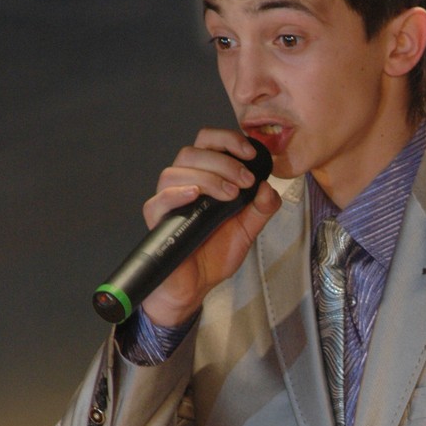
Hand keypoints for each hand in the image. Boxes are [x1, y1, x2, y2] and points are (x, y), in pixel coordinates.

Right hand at [141, 127, 280, 325]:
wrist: (197, 285)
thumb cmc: (216, 254)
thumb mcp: (249, 229)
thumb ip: (262, 208)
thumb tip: (268, 188)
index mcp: (204, 177)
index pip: (207, 142)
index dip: (228, 139)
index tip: (251, 153)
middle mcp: (183, 184)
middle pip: (192, 152)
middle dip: (224, 162)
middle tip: (245, 181)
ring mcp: (168, 201)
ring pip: (175, 171)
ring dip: (207, 177)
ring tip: (230, 195)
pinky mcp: (157, 221)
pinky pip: (158, 200)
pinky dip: (176, 193)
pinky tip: (195, 195)